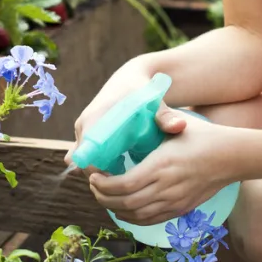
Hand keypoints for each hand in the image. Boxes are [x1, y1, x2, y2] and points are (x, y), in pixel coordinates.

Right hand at [64, 62, 181, 172]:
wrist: (130, 79)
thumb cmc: (143, 91)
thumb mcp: (153, 101)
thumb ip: (165, 116)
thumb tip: (179, 127)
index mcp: (95, 118)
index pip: (86, 153)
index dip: (100, 171)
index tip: (120, 179)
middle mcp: (83, 125)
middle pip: (83, 161)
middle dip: (102, 176)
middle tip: (128, 182)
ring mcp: (83, 130)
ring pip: (84, 161)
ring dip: (101, 172)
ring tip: (126, 175)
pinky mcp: (86, 134)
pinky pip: (87, 157)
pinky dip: (100, 166)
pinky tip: (120, 168)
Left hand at [89, 112, 233, 224]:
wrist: (232, 156)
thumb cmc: (202, 136)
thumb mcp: (176, 125)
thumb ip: (155, 121)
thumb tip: (129, 113)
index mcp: (161, 165)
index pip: (123, 185)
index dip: (103, 184)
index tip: (93, 174)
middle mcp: (166, 187)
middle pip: (125, 203)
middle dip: (102, 197)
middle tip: (94, 184)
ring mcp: (174, 201)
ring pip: (136, 215)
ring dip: (114, 208)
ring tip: (104, 195)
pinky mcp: (181, 209)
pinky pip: (150, 220)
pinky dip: (132, 217)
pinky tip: (123, 207)